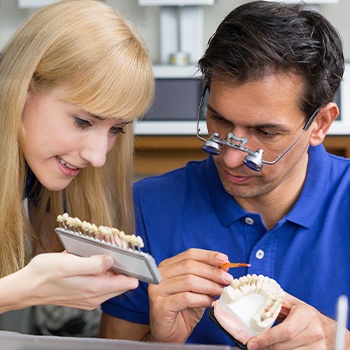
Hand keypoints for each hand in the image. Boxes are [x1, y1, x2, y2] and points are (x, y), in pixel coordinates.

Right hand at [5, 251, 137, 310]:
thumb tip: (111, 259)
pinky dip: (101, 267)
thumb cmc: (44, 275)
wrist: (26, 287)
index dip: (132, 266)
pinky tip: (93, 255)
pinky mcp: (84, 293)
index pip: (129, 282)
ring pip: (111, 279)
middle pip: (121, 279)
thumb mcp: (69, 264)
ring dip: (110, 262)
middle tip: (114, 243)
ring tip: (103, 246)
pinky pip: (100, 280)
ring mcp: (90, 296)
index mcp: (95, 288)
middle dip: (121, 260)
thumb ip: (93, 263)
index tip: (128, 252)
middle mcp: (96, 296)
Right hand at [147, 248, 232, 342]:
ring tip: (221, 291)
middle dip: (212, 272)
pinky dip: (202, 299)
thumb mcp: (198, 290)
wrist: (169, 334)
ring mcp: (158, 289)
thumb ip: (208, 277)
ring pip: (189, 281)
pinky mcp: (160, 305)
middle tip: (227, 279)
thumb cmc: (182, 310)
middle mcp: (160, 274)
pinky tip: (210, 302)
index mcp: (168, 266)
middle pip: (190, 266)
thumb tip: (224, 266)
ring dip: (210, 286)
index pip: (190, 254)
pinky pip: (186, 298)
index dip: (208, 256)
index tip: (224, 259)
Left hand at [246, 292, 340, 349]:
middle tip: (253, 345)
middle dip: (266, 346)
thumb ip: (275, 301)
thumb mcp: (289, 302)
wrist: (322, 325)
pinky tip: (273, 348)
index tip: (252, 343)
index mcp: (306, 315)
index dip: (267, 338)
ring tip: (262, 346)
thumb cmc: (301, 312)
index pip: (285, 331)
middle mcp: (314, 332)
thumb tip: (258, 303)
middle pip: (284, 345)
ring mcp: (318, 346)